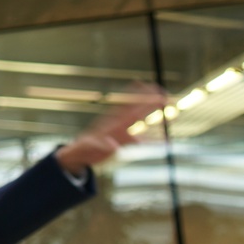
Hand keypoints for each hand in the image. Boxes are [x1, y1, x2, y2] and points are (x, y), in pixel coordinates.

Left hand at [54, 84, 169, 174]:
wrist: (79, 154)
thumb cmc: (83, 148)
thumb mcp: (90, 146)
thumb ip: (102, 145)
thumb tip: (114, 146)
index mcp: (112, 122)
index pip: (129, 107)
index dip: (140, 98)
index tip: (151, 89)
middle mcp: (119, 123)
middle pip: (136, 107)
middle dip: (149, 99)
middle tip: (163, 91)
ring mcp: (121, 130)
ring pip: (139, 118)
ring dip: (150, 112)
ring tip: (162, 103)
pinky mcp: (122, 140)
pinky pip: (140, 139)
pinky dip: (151, 139)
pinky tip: (161, 141)